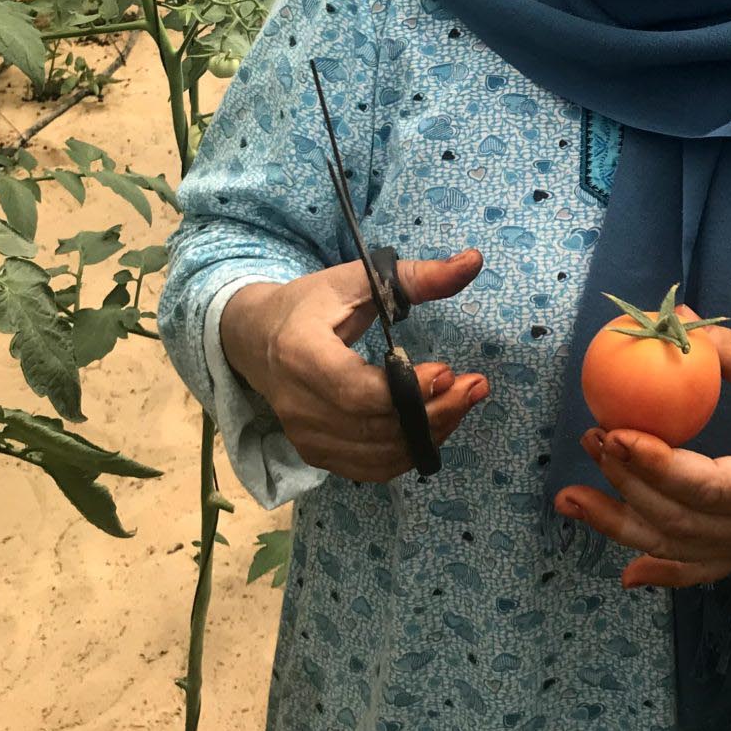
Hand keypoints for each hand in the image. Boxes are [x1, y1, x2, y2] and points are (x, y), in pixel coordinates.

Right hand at [219, 250, 488, 482]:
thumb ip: (416, 277)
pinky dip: (408, 452)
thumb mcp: (357, 280)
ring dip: (430, 433)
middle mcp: (297, 404)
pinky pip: (370, 469)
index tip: (447, 371)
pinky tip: (436, 425)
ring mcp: (305, 436)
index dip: (406, 391)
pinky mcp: (315, 454)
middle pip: (373, 426)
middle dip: (434, 411)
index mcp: (300, 353)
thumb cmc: (311, 304)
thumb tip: (474, 261)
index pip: (355, 389)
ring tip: (463, 402)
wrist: (255, 338)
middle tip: (475, 386)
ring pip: (378, 454)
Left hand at [555, 324, 730, 589]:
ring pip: (678, 548)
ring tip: (570, 497)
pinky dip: (660, 571)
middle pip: (684, 520)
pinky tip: (625, 571)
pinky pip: (697, 569)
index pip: (711, 485)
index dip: (656, 464)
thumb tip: (675, 322)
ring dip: (620, 523)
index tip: (614, 431)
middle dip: (628, 482)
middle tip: (592, 438)